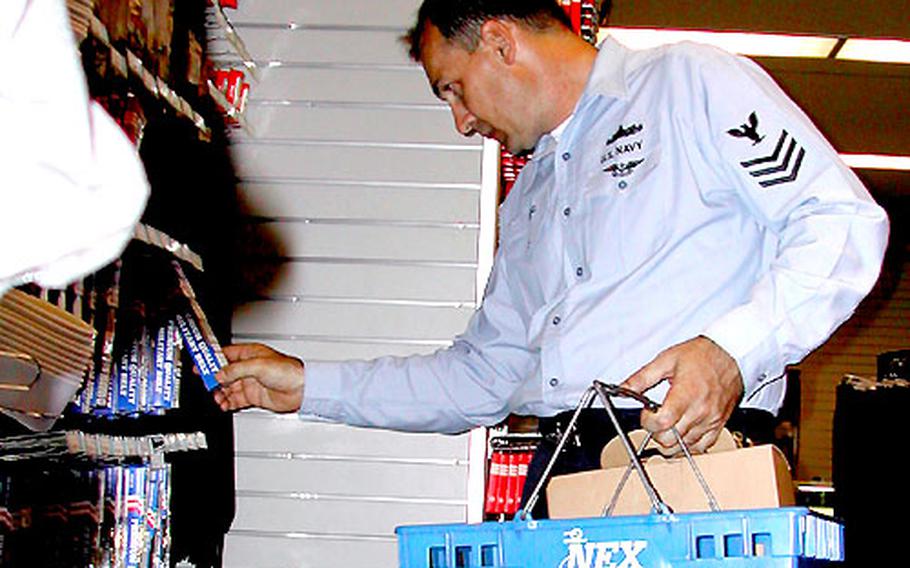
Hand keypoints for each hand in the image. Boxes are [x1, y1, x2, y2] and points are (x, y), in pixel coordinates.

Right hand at [214, 343, 304, 412]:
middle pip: (223, 372)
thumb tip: (219, 374)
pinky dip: (227, 402)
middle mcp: (248, 368)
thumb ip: (236, 370)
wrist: (302, 389)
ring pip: (227, 387)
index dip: (211, 359)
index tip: (199, 364)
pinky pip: (235, 399)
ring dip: (219, 392)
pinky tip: (223, 404)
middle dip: (213, 378)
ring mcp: (250, 382)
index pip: (224, 354)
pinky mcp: (253, 396)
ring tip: (216, 397)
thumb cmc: (288, 371)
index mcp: (250, 354)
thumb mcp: (258, 366)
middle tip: (205, 384)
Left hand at [621, 336, 742, 453]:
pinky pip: (701, 447)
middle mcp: (701, 411)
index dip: (647, 421)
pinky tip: (681, 432)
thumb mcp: (666, 360)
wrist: (730, 354)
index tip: (646, 412)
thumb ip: (641, 378)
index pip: (662, 422)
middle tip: (655, 418)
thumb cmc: (701, 355)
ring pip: (684, 447)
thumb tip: (622, 389)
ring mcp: (711, 421)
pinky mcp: (719, 425)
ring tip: (668, 424)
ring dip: (670, 440)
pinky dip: (687, 445)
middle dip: (655, 433)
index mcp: (686, 394)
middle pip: (670, 440)